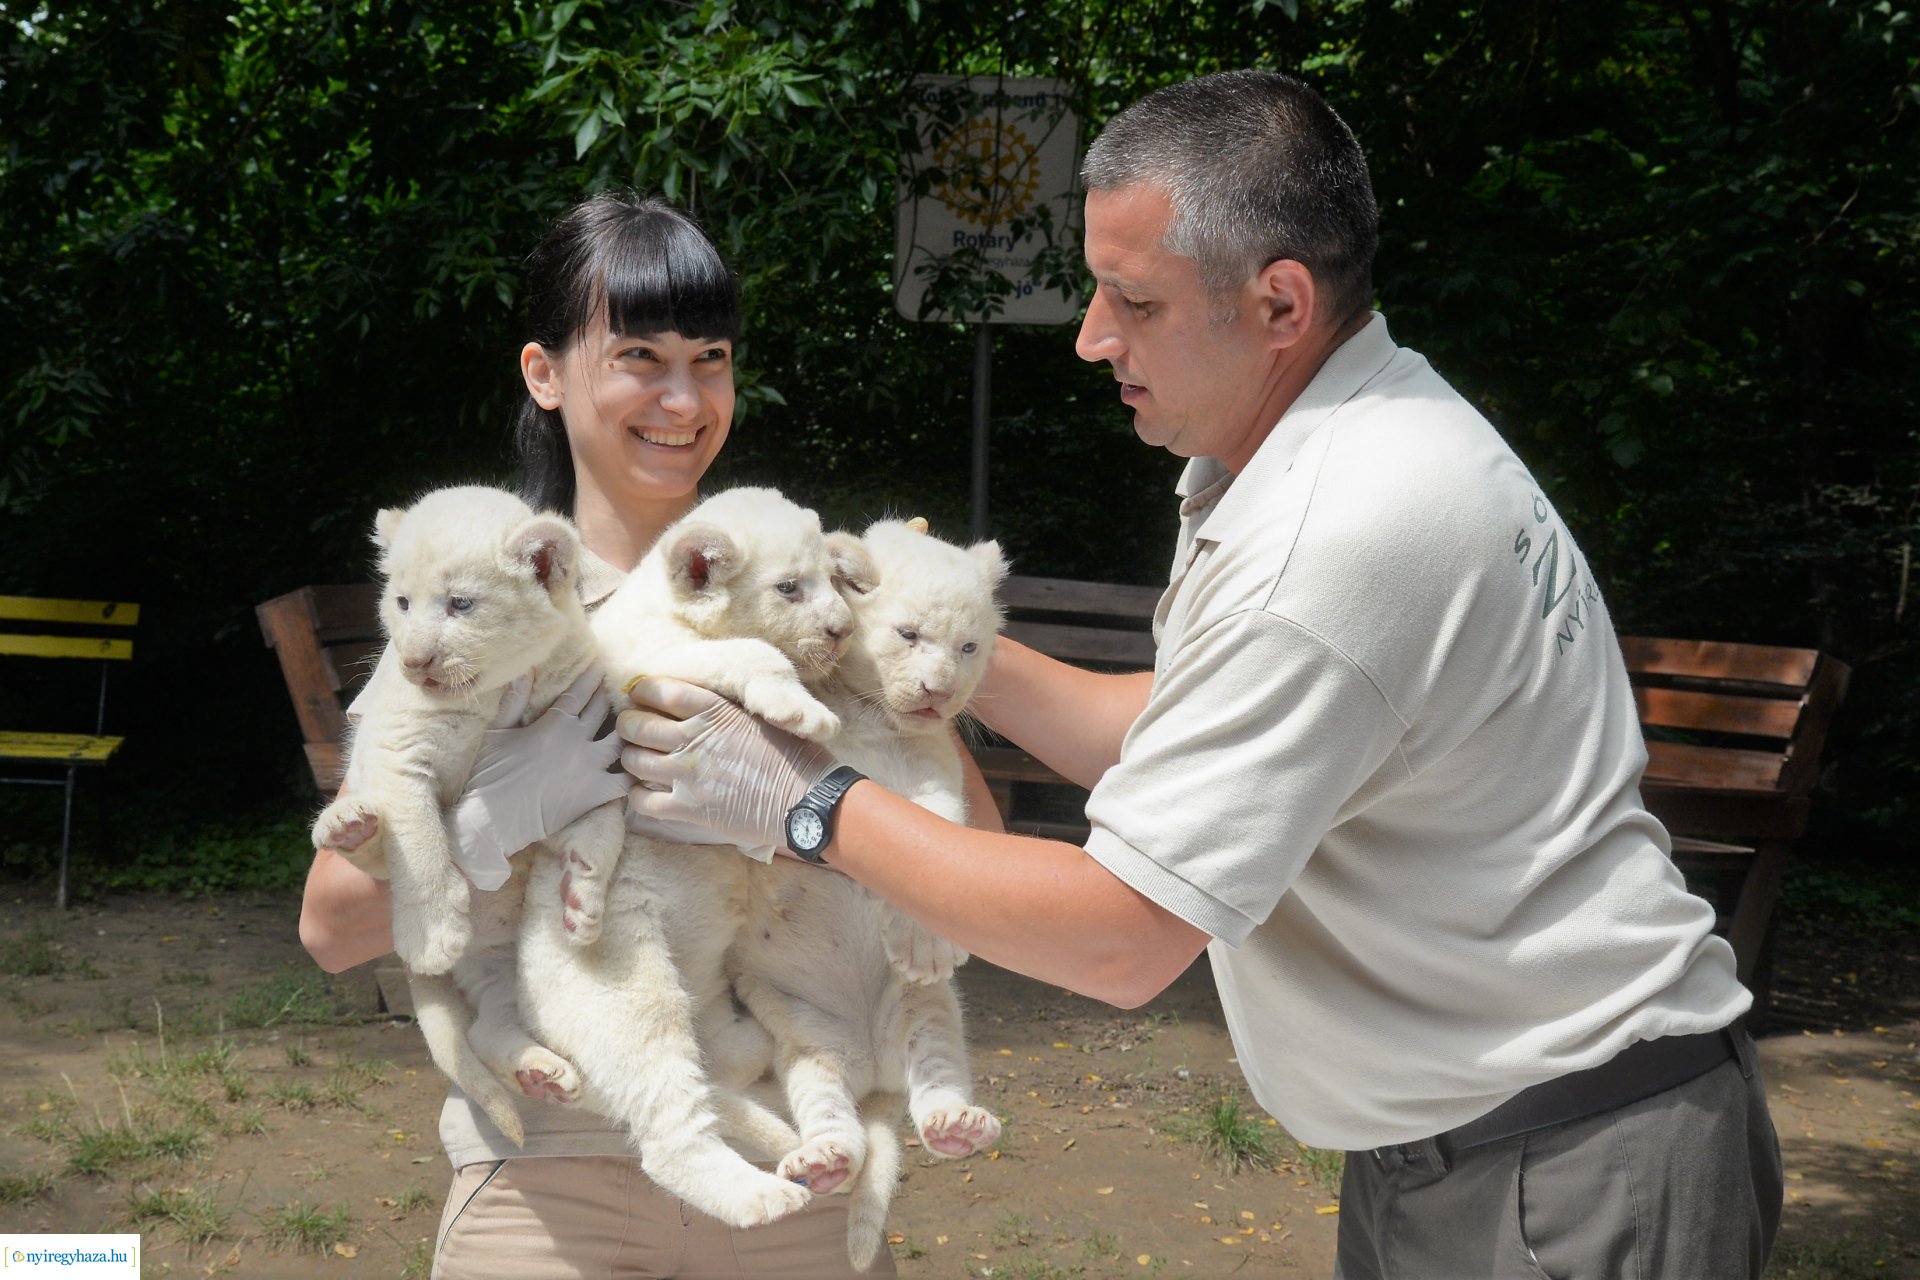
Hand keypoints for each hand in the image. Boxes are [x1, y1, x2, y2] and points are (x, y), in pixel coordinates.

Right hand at [448, 668, 627, 889]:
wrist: (494, 820)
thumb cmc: (490, 775)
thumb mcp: (498, 732)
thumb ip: (515, 699)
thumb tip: (528, 669)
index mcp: (554, 723)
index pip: (580, 692)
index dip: (592, 677)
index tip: (603, 665)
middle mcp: (578, 740)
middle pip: (603, 711)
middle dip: (610, 698)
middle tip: (620, 690)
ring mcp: (590, 767)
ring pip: (620, 740)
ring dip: (627, 730)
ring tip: (633, 723)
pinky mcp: (596, 793)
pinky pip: (626, 779)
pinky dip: (634, 771)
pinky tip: (639, 763)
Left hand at [618, 676, 835, 854]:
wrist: (807, 801)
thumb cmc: (794, 756)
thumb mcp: (763, 717)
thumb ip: (727, 709)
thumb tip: (703, 704)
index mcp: (715, 711)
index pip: (660, 690)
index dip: (643, 692)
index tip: (641, 696)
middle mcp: (695, 739)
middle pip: (636, 725)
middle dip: (629, 726)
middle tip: (633, 730)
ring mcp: (689, 775)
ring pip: (634, 761)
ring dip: (631, 759)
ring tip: (639, 760)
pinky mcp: (689, 808)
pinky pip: (642, 799)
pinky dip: (636, 794)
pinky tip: (645, 791)